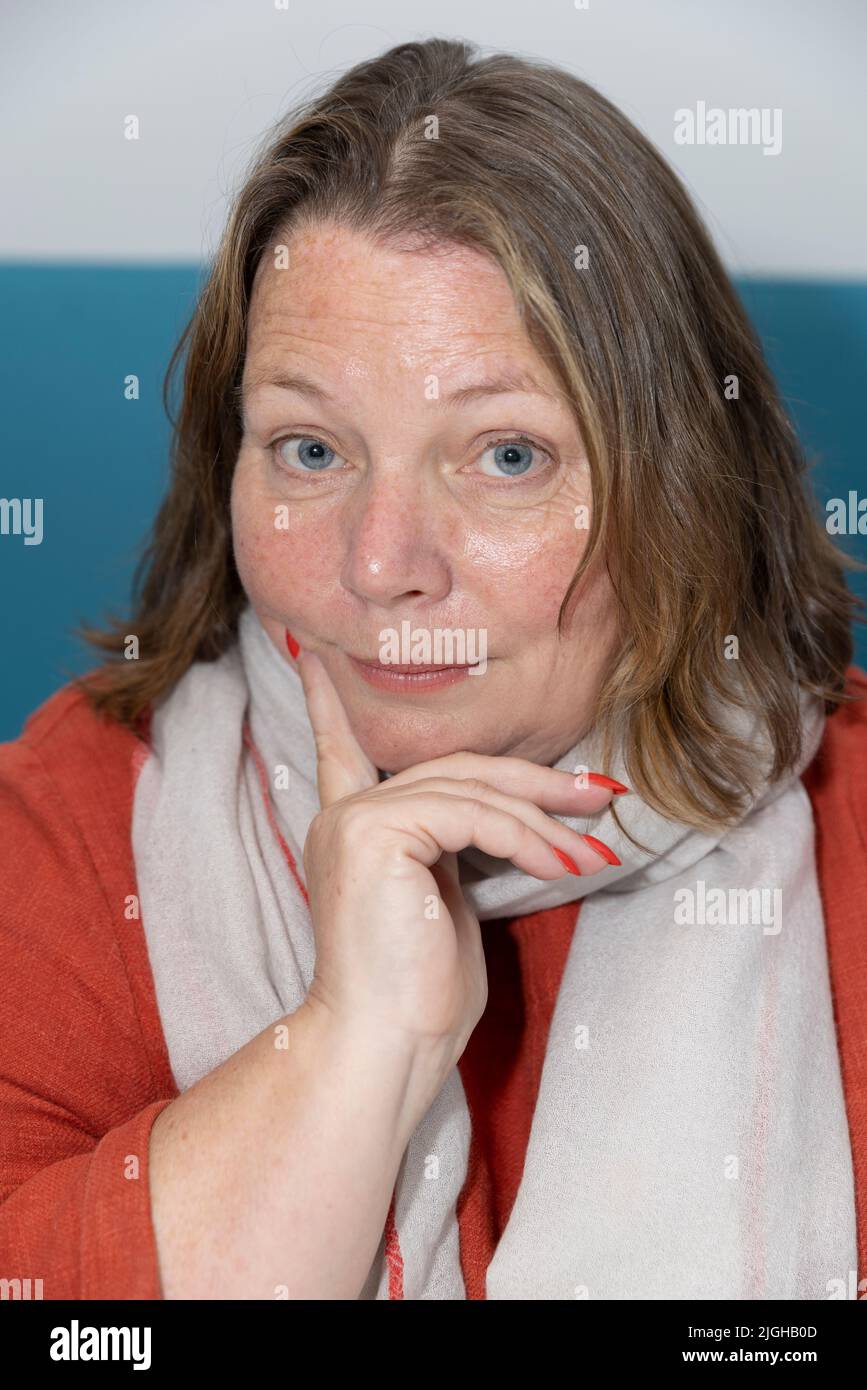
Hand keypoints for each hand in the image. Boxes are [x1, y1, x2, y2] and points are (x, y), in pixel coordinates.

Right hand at [295, 644, 619, 1086]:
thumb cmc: (419, 999)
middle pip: (455, 768)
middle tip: (600, 793)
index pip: (343, 752)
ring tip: (596, 847)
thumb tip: (509, 823)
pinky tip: (564, 866)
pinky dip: (527, 838)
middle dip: (534, 781)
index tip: (314, 656)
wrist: (384, 1050)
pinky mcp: (374, 833)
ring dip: (546, 819)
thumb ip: (457, 851)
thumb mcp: (447, 907)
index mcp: (354, 833)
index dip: (332, 704)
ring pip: (471, 789)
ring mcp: (356, 821)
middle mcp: (346, 817)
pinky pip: (471, 814)